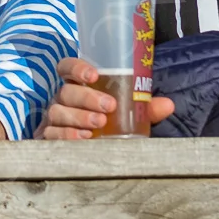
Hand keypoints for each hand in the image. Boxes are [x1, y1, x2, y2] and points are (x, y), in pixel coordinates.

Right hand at [35, 57, 175, 139]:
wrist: (93, 151)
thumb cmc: (110, 122)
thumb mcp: (129, 113)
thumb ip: (146, 108)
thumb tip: (168, 105)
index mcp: (78, 86)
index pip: (67, 67)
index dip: (76, 68)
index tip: (93, 76)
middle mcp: (63, 99)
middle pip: (65, 91)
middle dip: (86, 97)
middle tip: (108, 106)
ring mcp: (54, 118)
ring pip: (58, 112)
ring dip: (78, 117)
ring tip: (98, 124)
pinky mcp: (49, 136)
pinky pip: (52, 133)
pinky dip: (66, 134)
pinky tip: (82, 138)